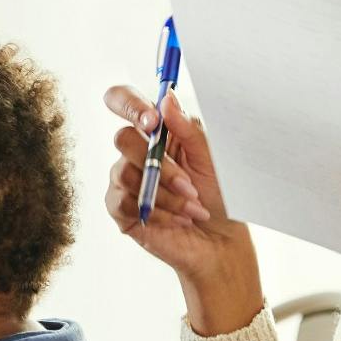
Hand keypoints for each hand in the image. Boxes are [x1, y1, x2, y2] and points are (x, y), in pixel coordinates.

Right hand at [104, 86, 261, 335]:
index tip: (152, 122)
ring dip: (165, 194)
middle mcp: (136, 152)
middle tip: (189, 184)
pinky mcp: (120, 208)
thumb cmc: (218, 195)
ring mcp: (125, 179)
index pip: (124, 101)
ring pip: (125, 174)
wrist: (219, 241)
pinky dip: (158, 212)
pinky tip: (178, 220)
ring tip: (191, 208)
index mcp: (156, 131)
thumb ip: (187, 128)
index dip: (130, 105)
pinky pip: (124, 202)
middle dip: (160, 166)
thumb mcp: (210, 157)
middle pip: (122, 138)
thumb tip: (166, 99)